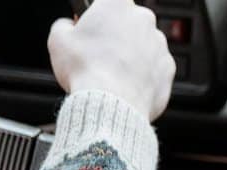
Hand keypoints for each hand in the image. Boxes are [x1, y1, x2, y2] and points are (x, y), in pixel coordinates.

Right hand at [48, 0, 175, 120]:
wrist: (111, 103)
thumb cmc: (86, 69)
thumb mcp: (58, 39)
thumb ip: (64, 25)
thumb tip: (68, 27)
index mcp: (117, 4)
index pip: (109, 1)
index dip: (98, 15)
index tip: (91, 27)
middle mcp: (144, 20)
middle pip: (129, 23)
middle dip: (117, 35)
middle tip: (100, 53)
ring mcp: (160, 45)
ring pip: (144, 46)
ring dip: (131, 55)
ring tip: (113, 73)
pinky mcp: (169, 68)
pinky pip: (155, 67)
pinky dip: (144, 74)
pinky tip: (127, 84)